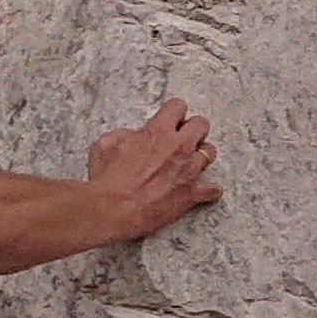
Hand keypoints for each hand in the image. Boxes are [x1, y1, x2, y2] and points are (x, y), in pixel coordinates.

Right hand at [86, 98, 221, 239]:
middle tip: (182, 138)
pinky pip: (212, 190)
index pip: (177, 107)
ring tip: (191, 161)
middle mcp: (178, 147)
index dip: (173, 112)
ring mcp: (188, 170)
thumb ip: (123, 134)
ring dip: (201, 155)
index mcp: (157, 132)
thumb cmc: (106, 180)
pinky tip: (202, 191)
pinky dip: (208, 191)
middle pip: (201, 125)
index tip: (170, 119)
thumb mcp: (104, 145)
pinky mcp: (191, 194)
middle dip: (192, 129)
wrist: (112, 210)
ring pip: (210, 152)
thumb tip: (133, 136)